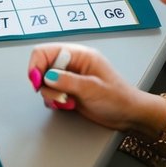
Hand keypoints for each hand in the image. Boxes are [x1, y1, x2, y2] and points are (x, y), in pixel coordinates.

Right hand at [27, 43, 155, 134]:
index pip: (45, 51)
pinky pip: (51, 93)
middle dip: (45, 85)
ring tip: (68, 102)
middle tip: (59, 96)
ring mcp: (69, 78)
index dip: (36, 65)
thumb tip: (46, 77)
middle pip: (42, 67)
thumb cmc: (118, 98)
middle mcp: (71, 64)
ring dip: (51, 95)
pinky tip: (68, 105)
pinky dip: (55, 101)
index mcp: (79, 55)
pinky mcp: (68, 90)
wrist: (129, 115)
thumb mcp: (92, 89)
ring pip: (45, 82)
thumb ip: (67, 81)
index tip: (36, 82)